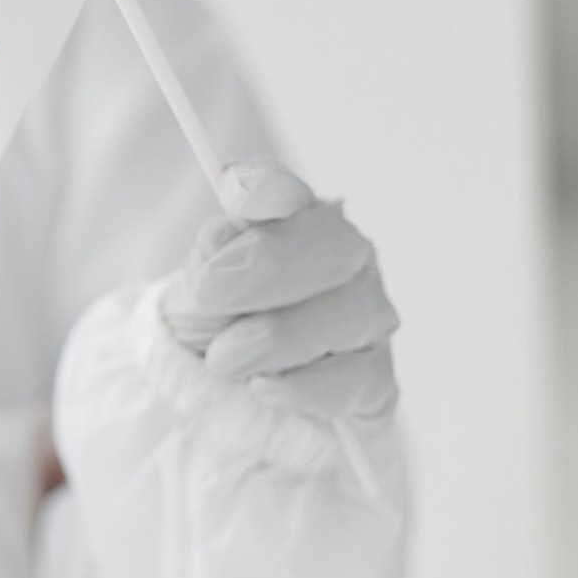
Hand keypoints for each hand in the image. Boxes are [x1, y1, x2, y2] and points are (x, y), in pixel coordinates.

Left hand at [159, 160, 398, 430]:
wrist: (234, 391)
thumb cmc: (216, 323)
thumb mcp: (197, 290)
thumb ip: (212, 260)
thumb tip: (228, 238)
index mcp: (291, 217)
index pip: (281, 189)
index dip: (266, 186)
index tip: (238, 192)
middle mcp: (343, 255)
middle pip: (336, 244)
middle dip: (269, 268)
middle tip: (208, 295)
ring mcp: (370, 312)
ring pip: (353, 311)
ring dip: (280, 336)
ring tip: (225, 358)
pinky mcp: (379, 376)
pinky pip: (362, 376)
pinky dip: (307, 384)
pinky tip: (264, 388)